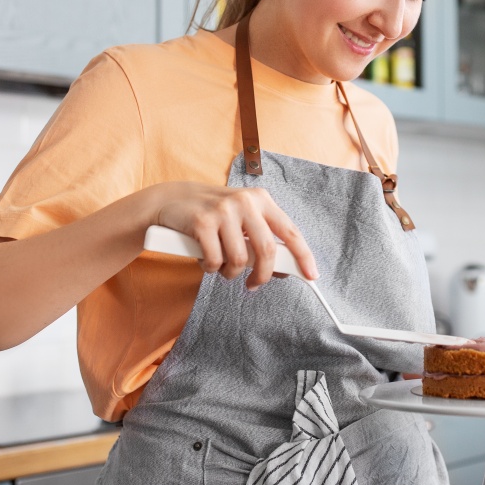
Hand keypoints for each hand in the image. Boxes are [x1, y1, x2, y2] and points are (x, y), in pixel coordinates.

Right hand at [154, 182, 317, 288]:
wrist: (172, 200)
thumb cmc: (213, 215)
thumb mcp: (242, 221)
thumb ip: (262, 240)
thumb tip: (284, 270)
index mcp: (261, 199)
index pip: (290, 231)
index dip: (303, 255)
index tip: (312, 275)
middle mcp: (245, 201)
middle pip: (267, 250)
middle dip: (262, 275)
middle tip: (254, 284)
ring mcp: (223, 210)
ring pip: (239, 260)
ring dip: (231, 273)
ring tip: (223, 267)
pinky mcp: (202, 222)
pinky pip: (215, 261)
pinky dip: (211, 268)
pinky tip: (206, 260)